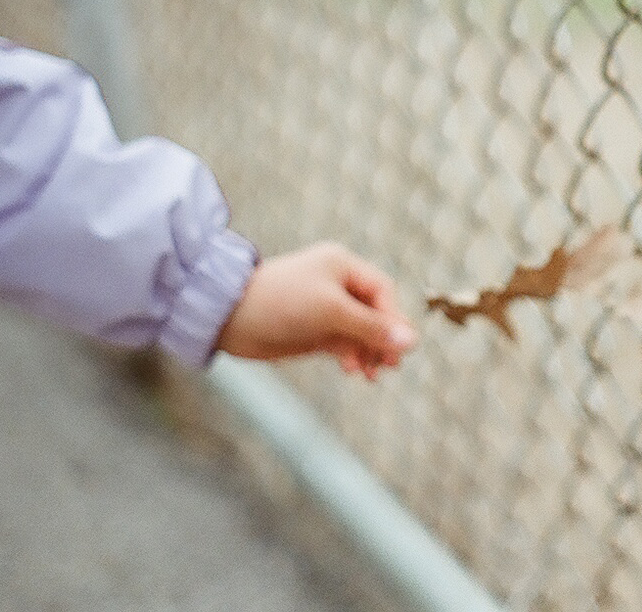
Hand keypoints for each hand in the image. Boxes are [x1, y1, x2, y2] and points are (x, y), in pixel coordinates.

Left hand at [216, 242, 416, 378]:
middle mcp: (336, 286)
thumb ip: (372, 327)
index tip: (398, 346)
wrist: (227, 317)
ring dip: (368, 352)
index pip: (382, 292)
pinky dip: (351, 357)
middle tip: (391, 365)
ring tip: (372, 374)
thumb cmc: (281, 302)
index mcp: (343, 267)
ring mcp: (324, 310)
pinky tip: (352, 370)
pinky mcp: (312, 331)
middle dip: (382, 339)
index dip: (392, 318)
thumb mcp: (332, 311)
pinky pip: (343, 344)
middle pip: (374, 314)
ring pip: (359, 332)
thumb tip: (413, 342)